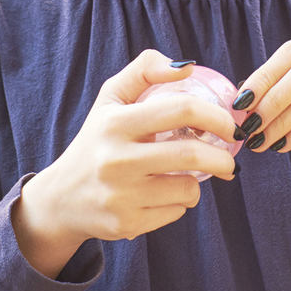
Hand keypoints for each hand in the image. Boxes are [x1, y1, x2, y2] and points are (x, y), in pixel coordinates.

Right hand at [12, 51, 239, 276]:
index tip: (229, 124)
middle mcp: (115, 160)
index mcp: (115, 123)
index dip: (216, 116)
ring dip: (199, 181)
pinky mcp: (125, 224)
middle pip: (191, 154)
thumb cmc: (97, 139)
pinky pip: (175, 212)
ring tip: (186, 174)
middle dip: (222, 157)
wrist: (61, 199)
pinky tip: (164, 194)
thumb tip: (186, 66)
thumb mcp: (111, 97)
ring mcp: (120, 195)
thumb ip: (145, 69)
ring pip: (188, 188)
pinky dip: (181, 202)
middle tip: (230, 158)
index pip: (181, 110)